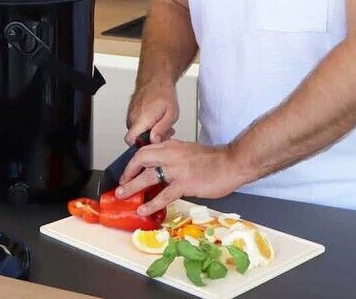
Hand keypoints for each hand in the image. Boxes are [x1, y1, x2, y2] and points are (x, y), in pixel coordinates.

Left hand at [115, 140, 243, 216]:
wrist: (232, 162)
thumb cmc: (215, 160)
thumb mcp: (190, 152)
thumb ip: (176, 157)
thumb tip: (164, 169)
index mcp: (172, 146)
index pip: (147, 149)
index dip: (134, 161)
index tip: (129, 171)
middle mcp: (171, 154)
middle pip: (141, 158)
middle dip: (128, 171)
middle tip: (122, 184)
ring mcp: (177, 169)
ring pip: (147, 176)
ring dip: (132, 186)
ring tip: (123, 196)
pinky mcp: (185, 183)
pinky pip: (163, 195)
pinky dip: (151, 203)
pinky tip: (143, 210)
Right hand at [125, 80, 178, 145]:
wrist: (156, 79)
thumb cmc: (164, 94)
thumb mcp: (170, 114)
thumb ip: (161, 130)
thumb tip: (153, 141)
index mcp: (142, 119)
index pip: (130, 140)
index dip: (139, 146)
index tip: (151, 143)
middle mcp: (133, 117)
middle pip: (136, 137)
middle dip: (150, 138)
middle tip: (163, 133)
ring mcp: (131, 114)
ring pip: (137, 131)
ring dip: (149, 131)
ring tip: (161, 125)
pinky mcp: (131, 112)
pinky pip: (137, 124)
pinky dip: (146, 125)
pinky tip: (156, 120)